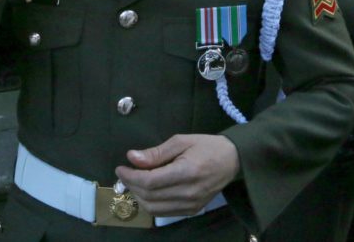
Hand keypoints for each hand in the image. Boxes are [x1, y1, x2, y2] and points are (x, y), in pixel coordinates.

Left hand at [115, 134, 239, 216]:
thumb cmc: (207, 146)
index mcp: (187, 172)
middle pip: (149, 196)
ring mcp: (191, 205)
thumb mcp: (182, 141)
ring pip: (153, 208)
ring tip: (136, 182)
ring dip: (139, 196)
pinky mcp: (192, 210)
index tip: (121, 167)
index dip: (131, 176)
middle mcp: (188, 193)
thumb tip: (132, 158)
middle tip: (126, 173)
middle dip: (132, 185)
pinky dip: (151, 204)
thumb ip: (156, 152)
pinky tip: (148, 191)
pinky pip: (163, 212)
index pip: (150, 181)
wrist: (233, 160)